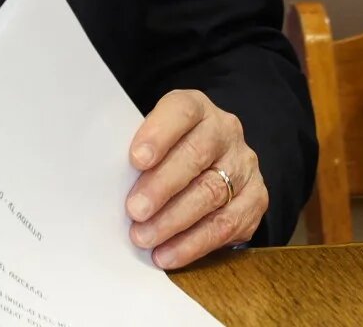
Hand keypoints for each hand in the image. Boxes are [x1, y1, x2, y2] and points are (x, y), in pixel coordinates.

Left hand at [125, 89, 266, 268]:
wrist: (215, 157)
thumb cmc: (168, 147)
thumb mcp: (153, 136)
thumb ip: (139, 150)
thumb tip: (107, 181)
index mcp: (196, 108)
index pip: (181, 112)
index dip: (158, 134)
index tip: (135, 159)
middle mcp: (225, 132)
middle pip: (195, 157)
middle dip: (161, 187)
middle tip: (134, 210)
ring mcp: (244, 166)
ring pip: (212, 194)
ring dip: (174, 221)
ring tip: (144, 237)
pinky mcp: (256, 199)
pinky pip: (227, 226)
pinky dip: (194, 244)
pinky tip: (168, 254)